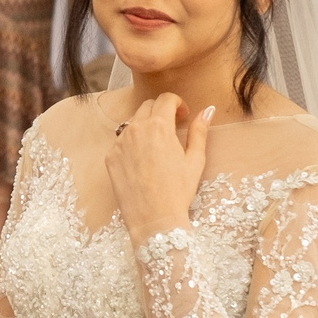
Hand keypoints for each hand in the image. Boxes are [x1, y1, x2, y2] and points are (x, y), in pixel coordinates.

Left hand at [105, 93, 209, 239]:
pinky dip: (132, 143)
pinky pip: (121, 141)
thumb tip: (208, 110)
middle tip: (173, 127)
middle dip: (161, 111)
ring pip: (132, 122)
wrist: (153, 219)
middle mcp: (135, 129)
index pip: (165, 99)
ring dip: (146, 125)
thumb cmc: (178, 191)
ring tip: (158, 145)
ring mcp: (119, 143)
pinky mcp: (110, 157)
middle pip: (147, 106)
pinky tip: (143, 160)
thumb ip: (199, 131)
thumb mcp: (195, 160)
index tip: (183, 115)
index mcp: (158, 126)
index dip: (177, 103)